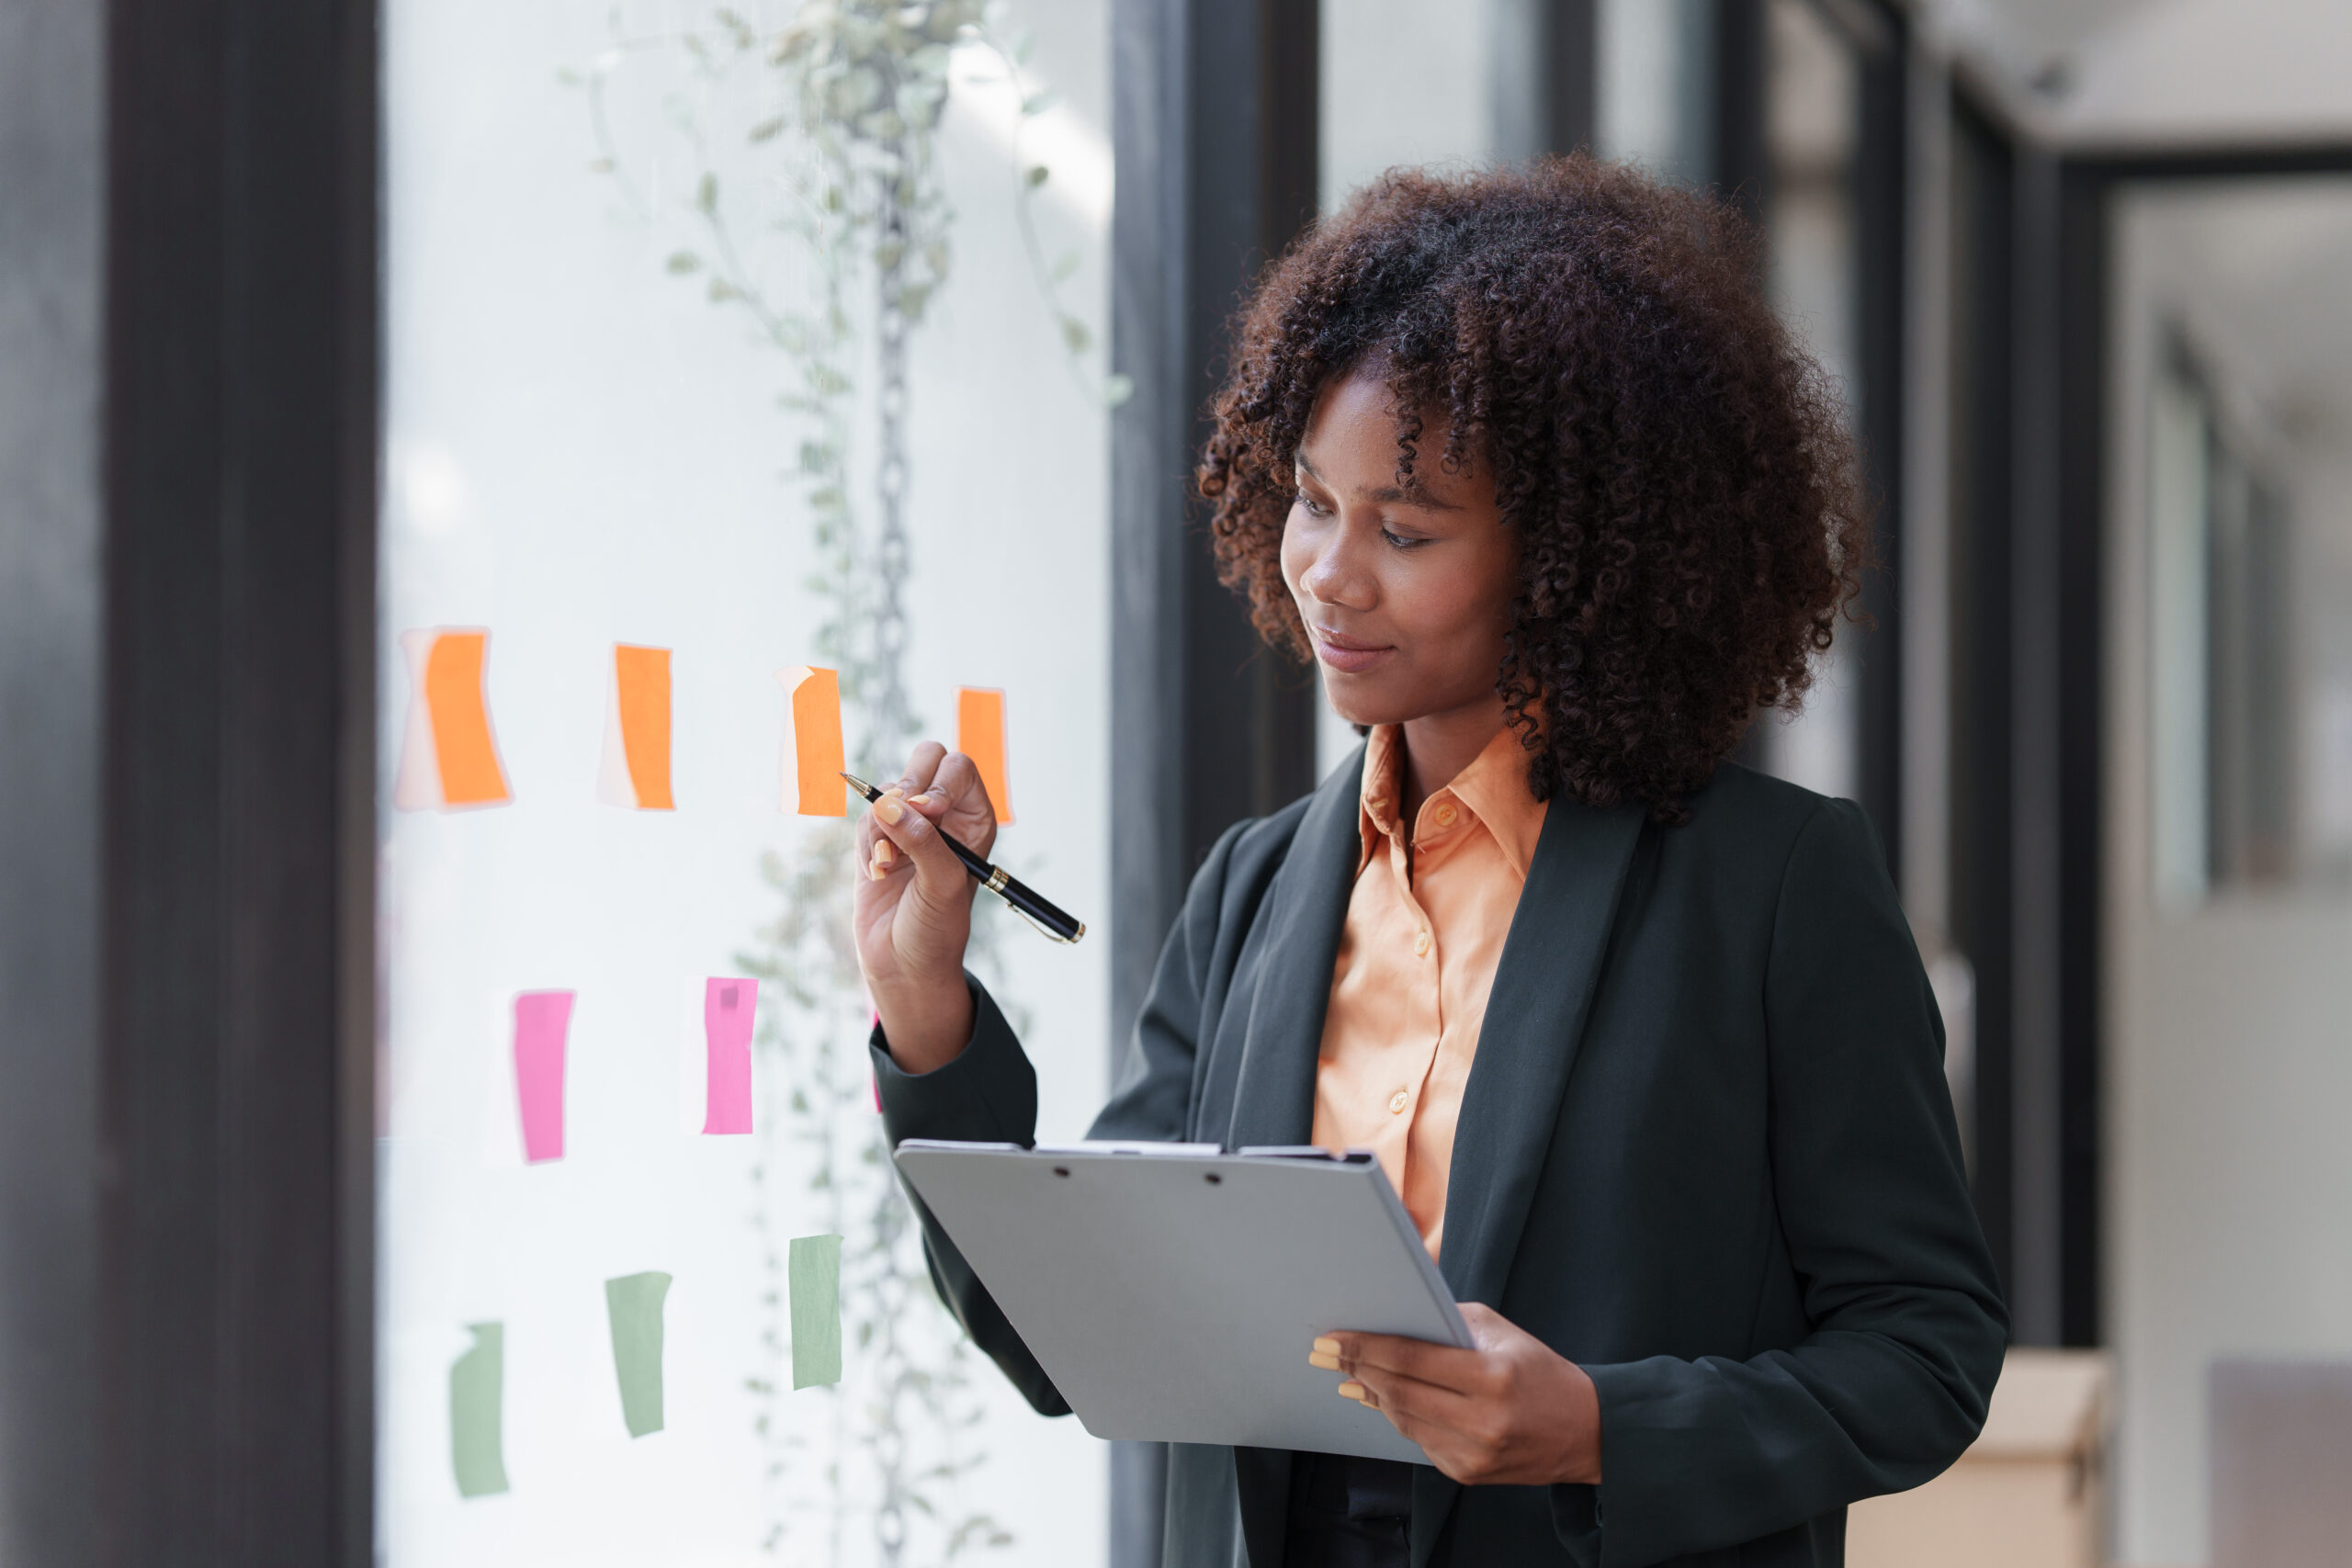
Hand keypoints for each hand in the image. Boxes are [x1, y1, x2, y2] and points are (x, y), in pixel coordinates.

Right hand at [851, 741, 1000, 1072]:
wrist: (903, 965)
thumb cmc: (936, 929)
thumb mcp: (941, 884)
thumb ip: (921, 841)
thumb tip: (887, 804)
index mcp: (974, 820)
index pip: (959, 769)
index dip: (940, 782)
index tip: (926, 811)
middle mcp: (945, 816)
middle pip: (926, 760)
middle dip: (906, 785)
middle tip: (896, 815)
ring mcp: (909, 825)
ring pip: (888, 791)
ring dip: (882, 828)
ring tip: (888, 868)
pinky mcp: (877, 841)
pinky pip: (866, 819)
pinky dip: (867, 845)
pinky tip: (878, 875)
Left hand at [1310, 1303, 1601, 1486]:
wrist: (1584, 1432)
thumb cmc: (1539, 1372)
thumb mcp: (1502, 1333)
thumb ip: (1448, 1322)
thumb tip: (1394, 1319)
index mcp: (1492, 1378)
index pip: (1413, 1360)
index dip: (1367, 1348)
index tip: (1335, 1337)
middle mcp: (1482, 1421)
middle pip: (1399, 1393)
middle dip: (1357, 1369)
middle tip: (1327, 1352)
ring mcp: (1473, 1454)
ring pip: (1402, 1420)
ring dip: (1370, 1393)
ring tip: (1346, 1371)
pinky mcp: (1466, 1474)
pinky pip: (1418, 1439)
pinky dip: (1397, 1416)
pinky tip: (1379, 1397)